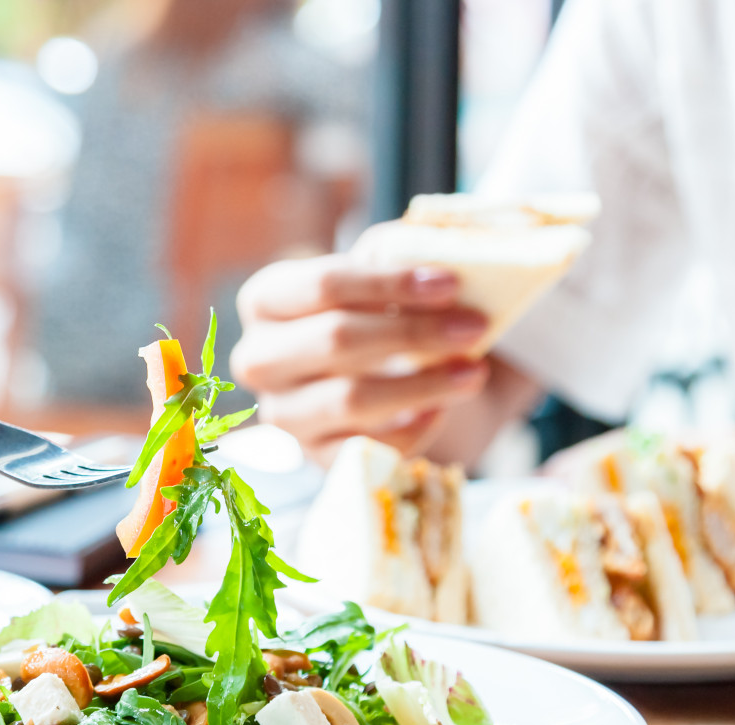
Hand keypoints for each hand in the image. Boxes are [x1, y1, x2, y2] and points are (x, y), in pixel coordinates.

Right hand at [229, 254, 489, 465]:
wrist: (369, 373)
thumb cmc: (371, 312)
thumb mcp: (378, 275)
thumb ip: (397, 257)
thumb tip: (443, 257)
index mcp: (265, 300)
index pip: (324, 285)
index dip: (390, 283)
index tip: (450, 284)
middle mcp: (259, 359)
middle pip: (335, 340)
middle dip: (413, 333)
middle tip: (475, 327)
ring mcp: (283, 414)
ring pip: (351, 399)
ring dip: (422, 384)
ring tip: (473, 371)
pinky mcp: (313, 457)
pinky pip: (366, 449)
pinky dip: (411, 430)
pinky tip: (440, 408)